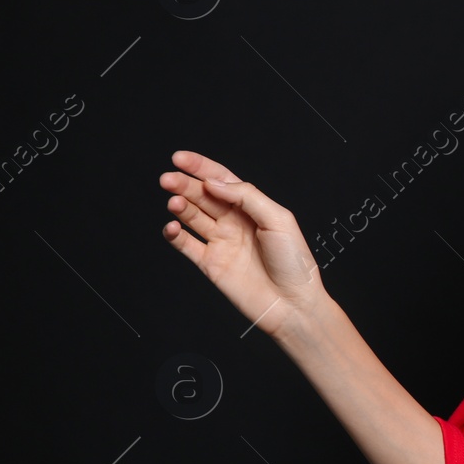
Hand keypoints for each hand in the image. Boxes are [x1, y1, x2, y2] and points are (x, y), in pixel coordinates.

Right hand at [159, 151, 328, 338]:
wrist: (292, 304)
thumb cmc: (294, 262)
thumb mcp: (278, 219)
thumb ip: (247, 196)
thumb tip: (215, 182)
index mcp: (253, 208)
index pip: (222, 180)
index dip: (201, 167)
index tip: (180, 159)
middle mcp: (234, 222)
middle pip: (203, 196)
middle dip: (185, 184)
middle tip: (168, 178)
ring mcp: (221, 242)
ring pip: (192, 216)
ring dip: (180, 206)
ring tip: (174, 201)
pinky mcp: (210, 263)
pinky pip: (185, 244)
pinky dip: (174, 234)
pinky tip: (171, 225)